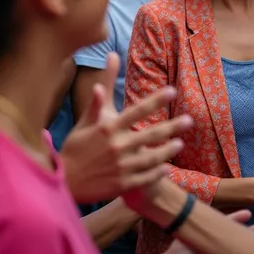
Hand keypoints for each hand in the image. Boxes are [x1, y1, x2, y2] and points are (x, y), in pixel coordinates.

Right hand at [61, 53, 191, 202]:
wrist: (63, 182)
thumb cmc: (74, 148)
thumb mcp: (84, 123)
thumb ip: (98, 99)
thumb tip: (106, 68)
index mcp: (107, 129)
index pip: (136, 111)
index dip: (155, 100)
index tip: (172, 91)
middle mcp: (116, 146)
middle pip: (150, 134)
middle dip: (172, 127)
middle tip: (189, 120)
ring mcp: (120, 167)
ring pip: (151, 158)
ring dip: (167, 151)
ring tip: (180, 144)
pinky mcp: (121, 184)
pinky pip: (144, 178)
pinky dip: (156, 173)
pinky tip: (166, 168)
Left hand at [160, 210, 253, 253]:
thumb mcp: (186, 239)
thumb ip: (199, 231)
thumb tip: (207, 217)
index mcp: (206, 231)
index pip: (224, 222)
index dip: (236, 218)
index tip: (248, 214)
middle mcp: (214, 241)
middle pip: (234, 234)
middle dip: (248, 231)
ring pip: (237, 248)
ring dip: (249, 244)